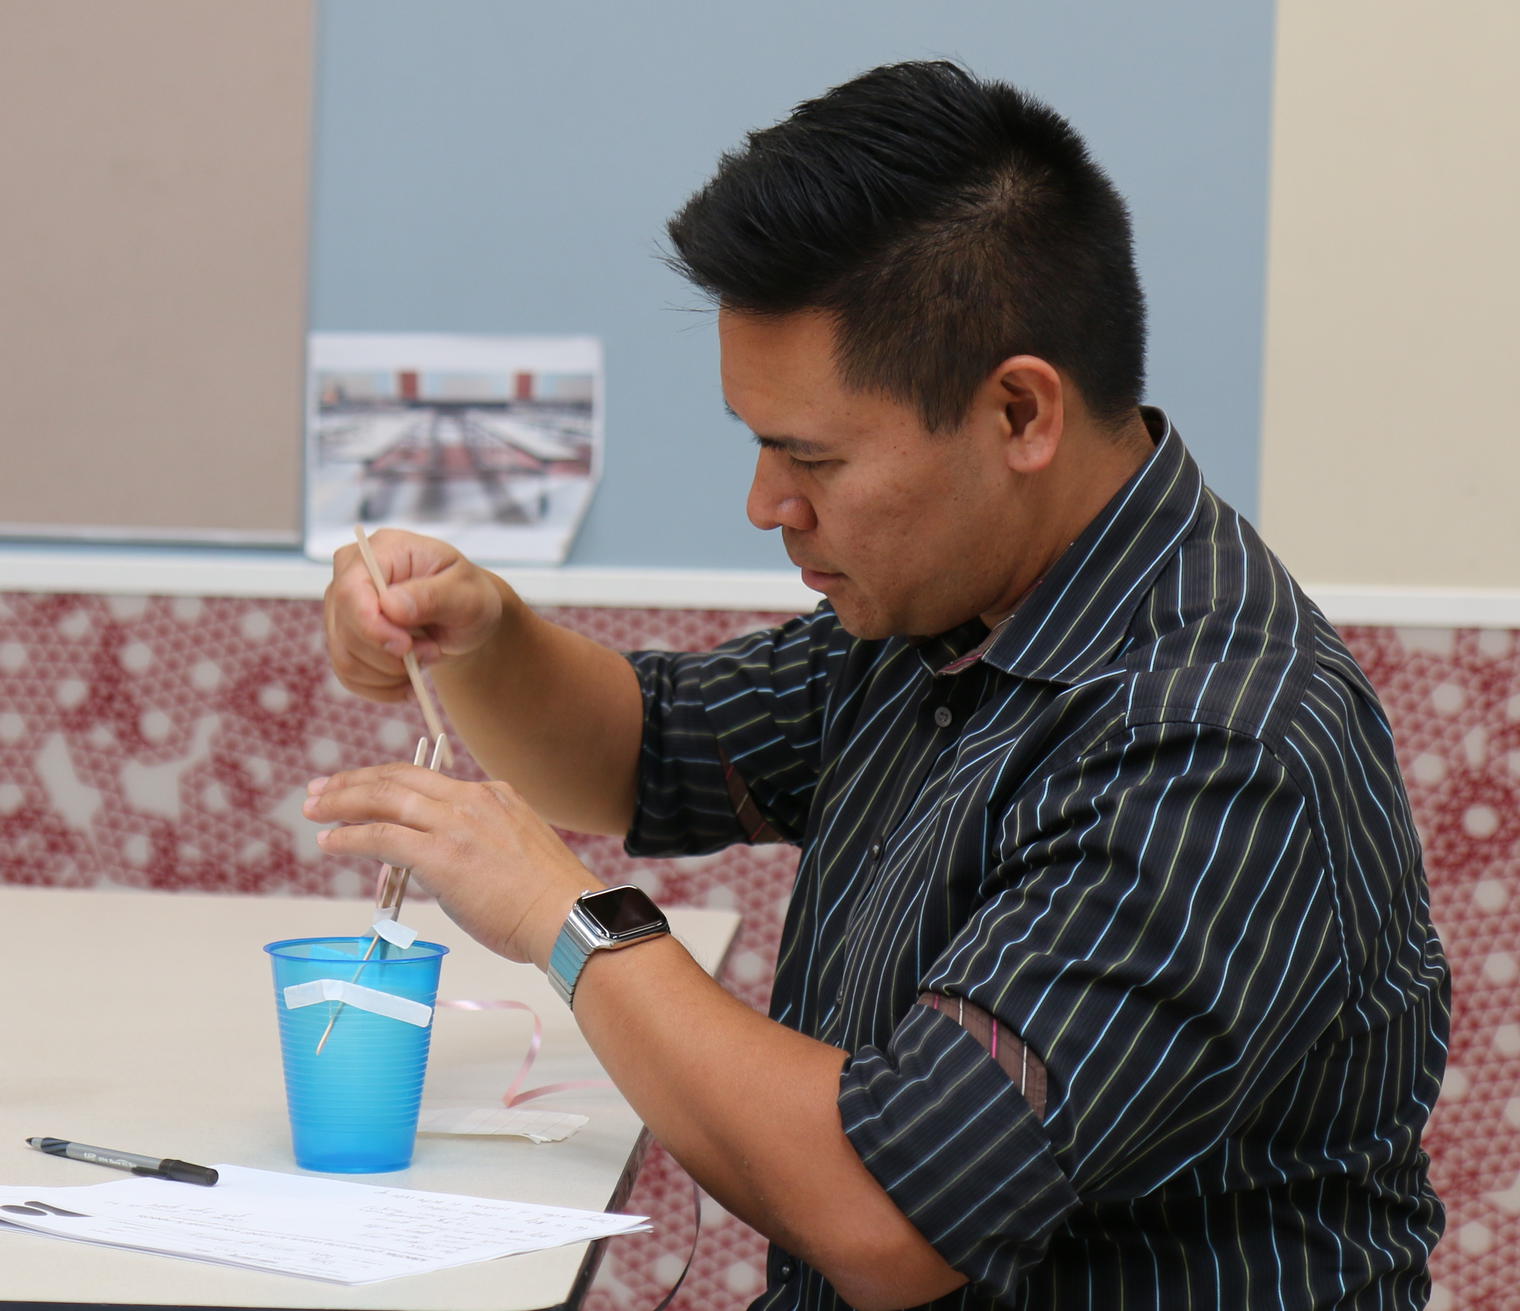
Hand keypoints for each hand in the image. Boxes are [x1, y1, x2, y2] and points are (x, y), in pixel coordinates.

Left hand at [304, 762, 602, 965]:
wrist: (568, 916)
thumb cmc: (548, 901)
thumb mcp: (517, 849)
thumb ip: (478, 844)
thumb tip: (439, 863)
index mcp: (493, 795)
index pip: (428, 779)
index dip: (388, 781)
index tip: (362, 788)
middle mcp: (472, 799)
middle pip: (399, 777)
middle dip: (354, 782)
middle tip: (321, 790)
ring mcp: (456, 824)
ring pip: (385, 798)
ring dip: (343, 801)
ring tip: (314, 809)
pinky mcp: (441, 854)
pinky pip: (382, 836)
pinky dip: (351, 836)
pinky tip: (331, 840)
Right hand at [323, 529, 507, 703]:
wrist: (463, 618)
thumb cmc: (467, 596)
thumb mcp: (467, 593)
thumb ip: (433, 596)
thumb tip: (390, 605)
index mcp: (381, 550)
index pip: (351, 590)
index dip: (372, 626)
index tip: (406, 647)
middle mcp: (351, 575)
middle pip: (345, 629)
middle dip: (391, 655)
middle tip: (432, 651)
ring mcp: (341, 608)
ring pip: (346, 659)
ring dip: (390, 673)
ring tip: (425, 657)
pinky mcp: (342, 638)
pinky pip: (349, 676)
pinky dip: (382, 687)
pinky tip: (407, 679)